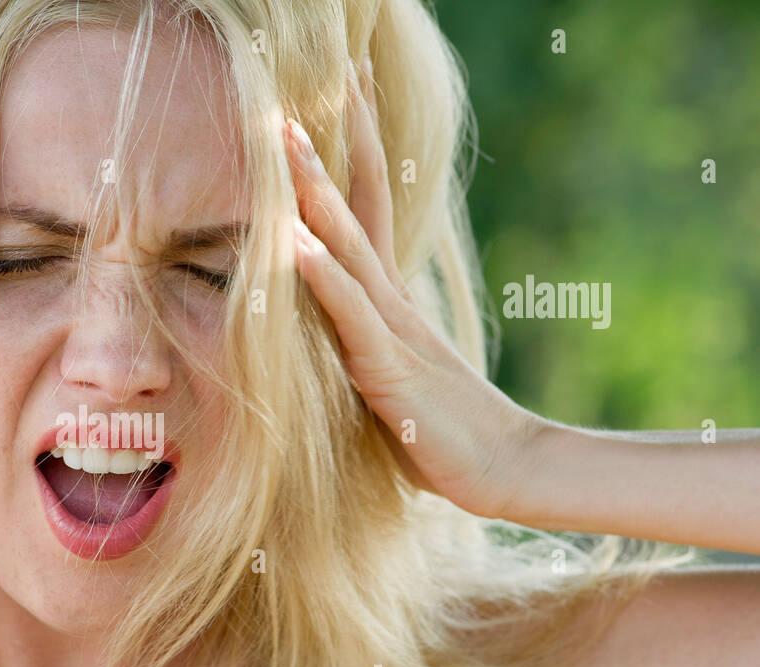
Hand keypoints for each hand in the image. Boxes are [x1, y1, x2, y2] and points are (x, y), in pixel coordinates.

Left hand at [283, 55, 545, 519]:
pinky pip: (349, 314)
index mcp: (388, 299)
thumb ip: (361, 336)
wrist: (500, 468)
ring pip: (347, 245)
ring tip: (288, 136)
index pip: (367, 208)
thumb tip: (331, 315)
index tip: (339, 93)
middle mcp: (390, 300)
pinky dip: (322, 276)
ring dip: (315, 190)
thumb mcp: (391, 370)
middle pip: (358, 205)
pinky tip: (294, 240)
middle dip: (337, 141)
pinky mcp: (387, 368)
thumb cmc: (440, 428)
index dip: (353, 150)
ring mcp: (390, 329)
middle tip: (320, 77)